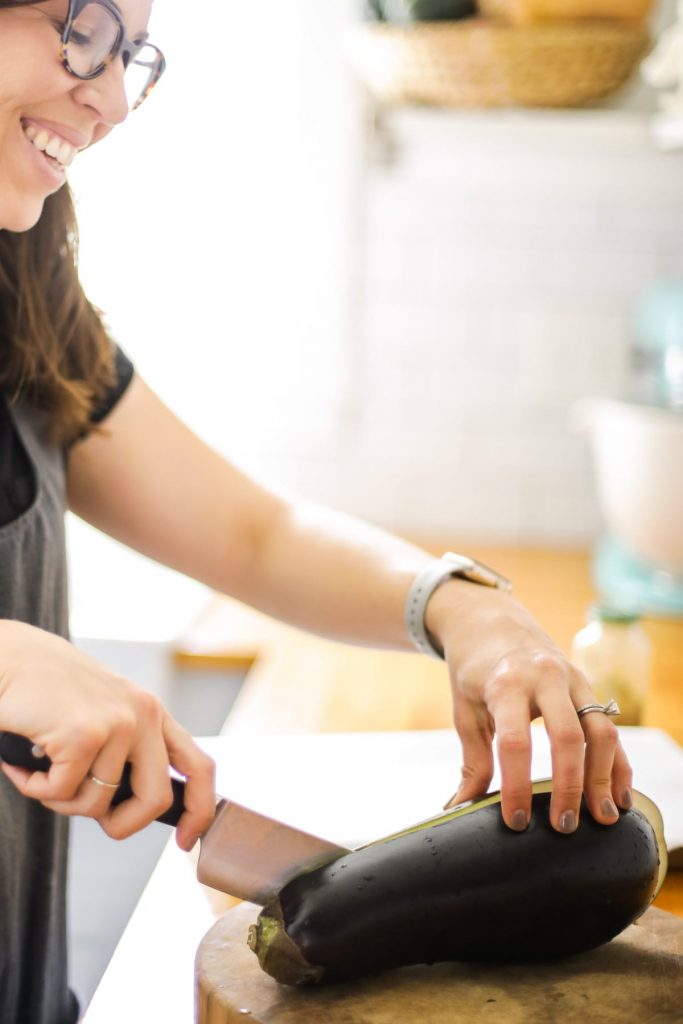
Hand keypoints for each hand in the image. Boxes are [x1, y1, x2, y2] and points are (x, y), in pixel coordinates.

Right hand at [0, 621, 214, 849]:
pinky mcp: (83, 734)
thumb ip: (126, 752)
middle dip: (123, 824)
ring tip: (42, 770)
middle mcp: (143, 715)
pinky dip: (34, 787)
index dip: (200, 811)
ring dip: (61, 800)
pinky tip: (22, 762)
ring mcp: (116, 724)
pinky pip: (60, 793)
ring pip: (96, 804)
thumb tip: (135, 809)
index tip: (186, 841)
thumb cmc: (48, 692)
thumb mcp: (103, 715)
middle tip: (98, 822)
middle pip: (155, 800)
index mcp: (152, 713)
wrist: (9, 657)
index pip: (200, 767)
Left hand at [425, 581, 632, 833]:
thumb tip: (460, 810)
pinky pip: (611, 726)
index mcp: (506, 683)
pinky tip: (618, 795)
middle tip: (563, 827)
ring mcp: (572, 679)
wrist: (491, 622)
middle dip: (569, 786)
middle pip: (567, 736)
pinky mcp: (588, 685)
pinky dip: (618, 762)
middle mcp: (545, 677)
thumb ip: (472, 760)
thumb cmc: (474, 670)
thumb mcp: (465, 710)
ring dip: (604, 777)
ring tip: (602, 817)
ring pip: (600, 730)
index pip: (515, 742)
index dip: (516, 786)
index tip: (516, 821)